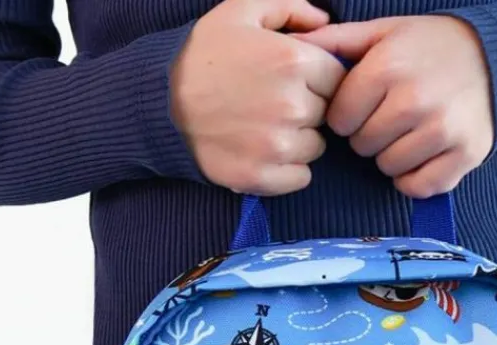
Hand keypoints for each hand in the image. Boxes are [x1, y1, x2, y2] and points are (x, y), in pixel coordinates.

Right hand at [171, 0, 345, 194]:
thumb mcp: (241, 10)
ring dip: (298, 139)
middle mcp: (292, 105)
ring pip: (315, 147)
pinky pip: (301, 177)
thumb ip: (290, 5)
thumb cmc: (201, 54)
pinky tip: (263, 151)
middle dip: (308, 106)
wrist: (159, 103)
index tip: (293, 79)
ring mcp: (278, 146)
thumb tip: (325, 20)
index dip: (317, 77)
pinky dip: (287, 169)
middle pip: (328, 112)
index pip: (337, 77)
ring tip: (265, 126)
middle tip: (273, 101)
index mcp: (294, 61)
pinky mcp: (263, 177)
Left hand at [295, 17, 493, 197]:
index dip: (347, 115)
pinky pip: (419, 187)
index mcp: (388, 68)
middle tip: (390, 117)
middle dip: (370, 135)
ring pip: (389, 168)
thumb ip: (337, 41)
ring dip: (392, 156)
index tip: (365, 105)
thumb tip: (293, 42)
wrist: (493, 57)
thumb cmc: (428, 47)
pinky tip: (421, 155)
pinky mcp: (464, 155)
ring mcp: (443, 130)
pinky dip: (415, 178)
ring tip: (408, 133)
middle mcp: (415, 100)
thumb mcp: (383, 32)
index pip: (340, 119)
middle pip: (363, 146)